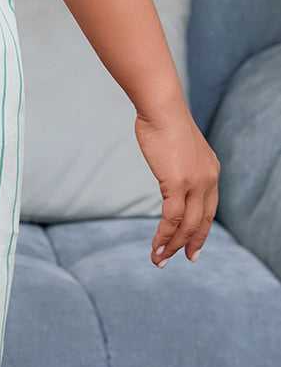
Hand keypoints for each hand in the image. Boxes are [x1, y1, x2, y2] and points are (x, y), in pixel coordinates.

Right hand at [134, 102, 220, 267]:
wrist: (161, 108)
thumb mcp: (178, 147)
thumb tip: (170, 171)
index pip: (209, 210)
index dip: (201, 231)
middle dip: (191, 244)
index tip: (193, 246)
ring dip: (172, 246)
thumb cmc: (163, 121)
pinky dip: (163, 236)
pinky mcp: (178, 184)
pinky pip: (171, 218)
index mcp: (211, 172)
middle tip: (182, 259)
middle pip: (201, 222)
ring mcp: (195, 183)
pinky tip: (155, 246)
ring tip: (159, 259)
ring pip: (187, 225)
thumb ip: (180, 164)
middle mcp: (208, 180)